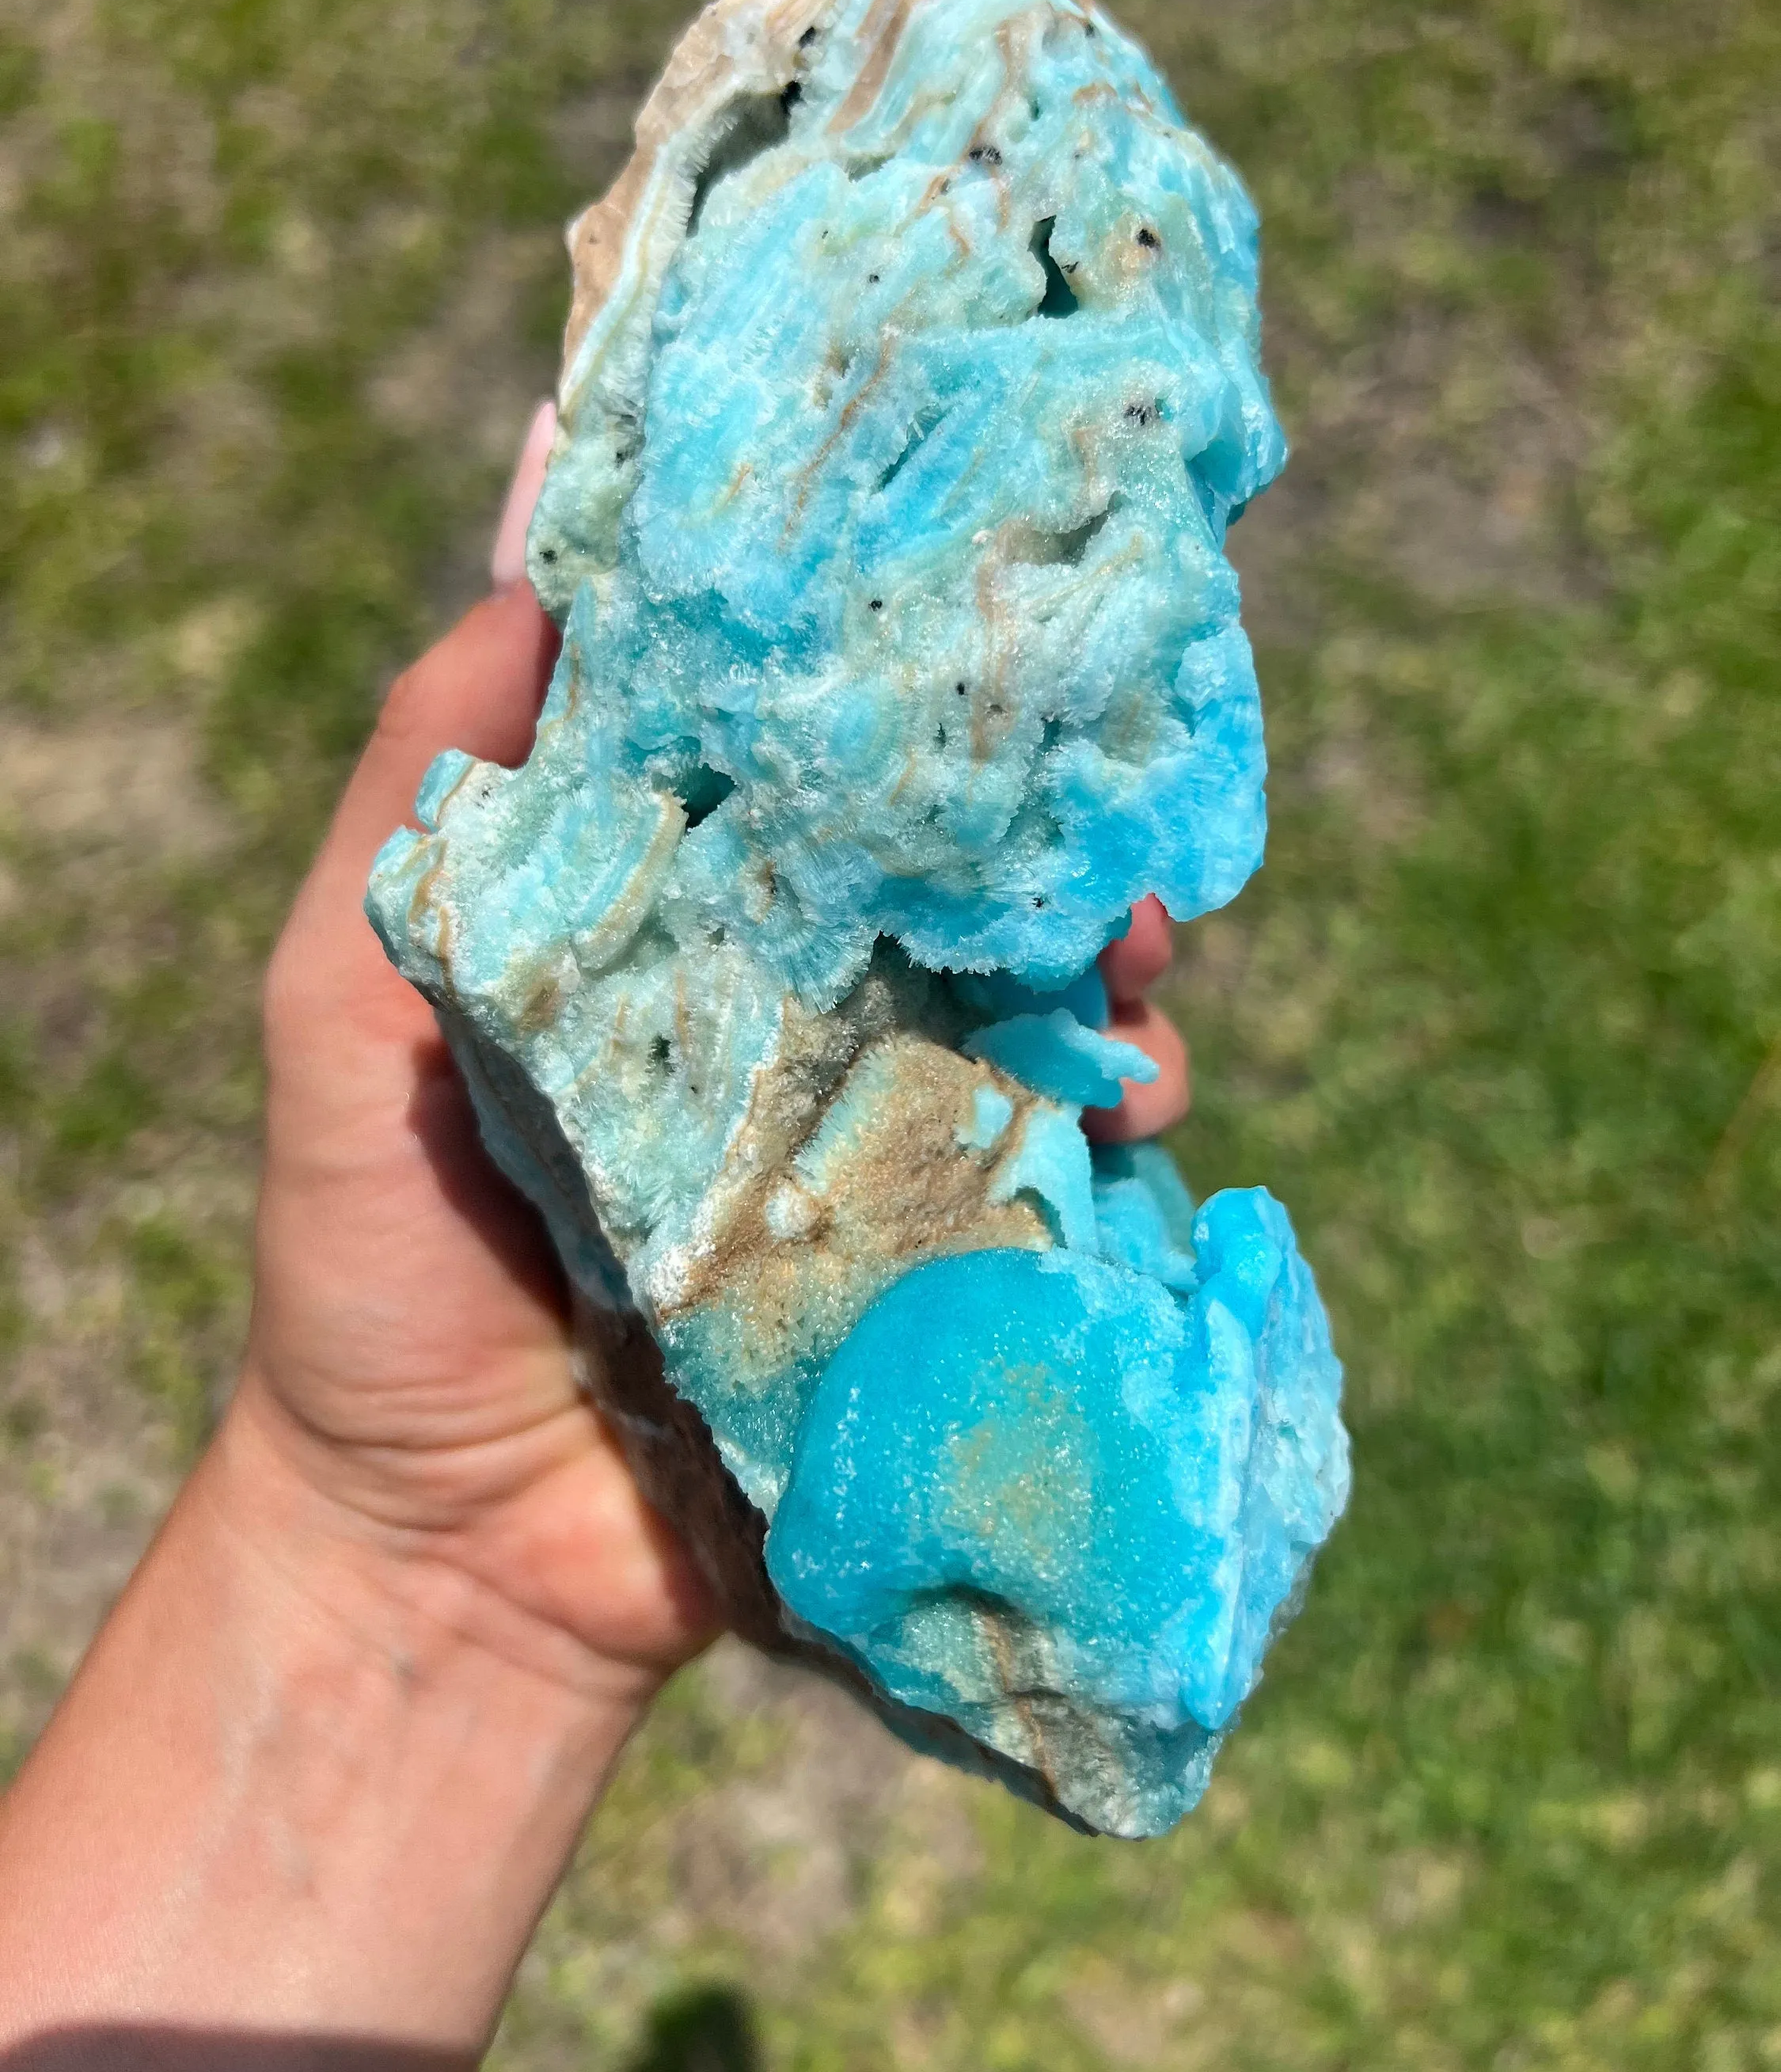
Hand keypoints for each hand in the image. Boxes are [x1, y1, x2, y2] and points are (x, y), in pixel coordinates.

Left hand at [250, 396, 1185, 1654]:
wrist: (444, 1542)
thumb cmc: (372, 1253)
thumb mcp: (344, 997)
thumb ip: (423, 786)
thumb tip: (536, 557)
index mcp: (674, 926)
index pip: (804, 771)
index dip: (888, 689)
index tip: (969, 608)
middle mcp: (794, 1009)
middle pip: (951, 881)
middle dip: (1039, 830)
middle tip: (1088, 808)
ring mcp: (877, 1134)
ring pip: (1036, 1009)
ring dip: (1110, 966)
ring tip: (1133, 955)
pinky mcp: (938, 1261)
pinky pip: (1061, 1170)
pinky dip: (1118, 1120)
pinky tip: (1134, 1102)